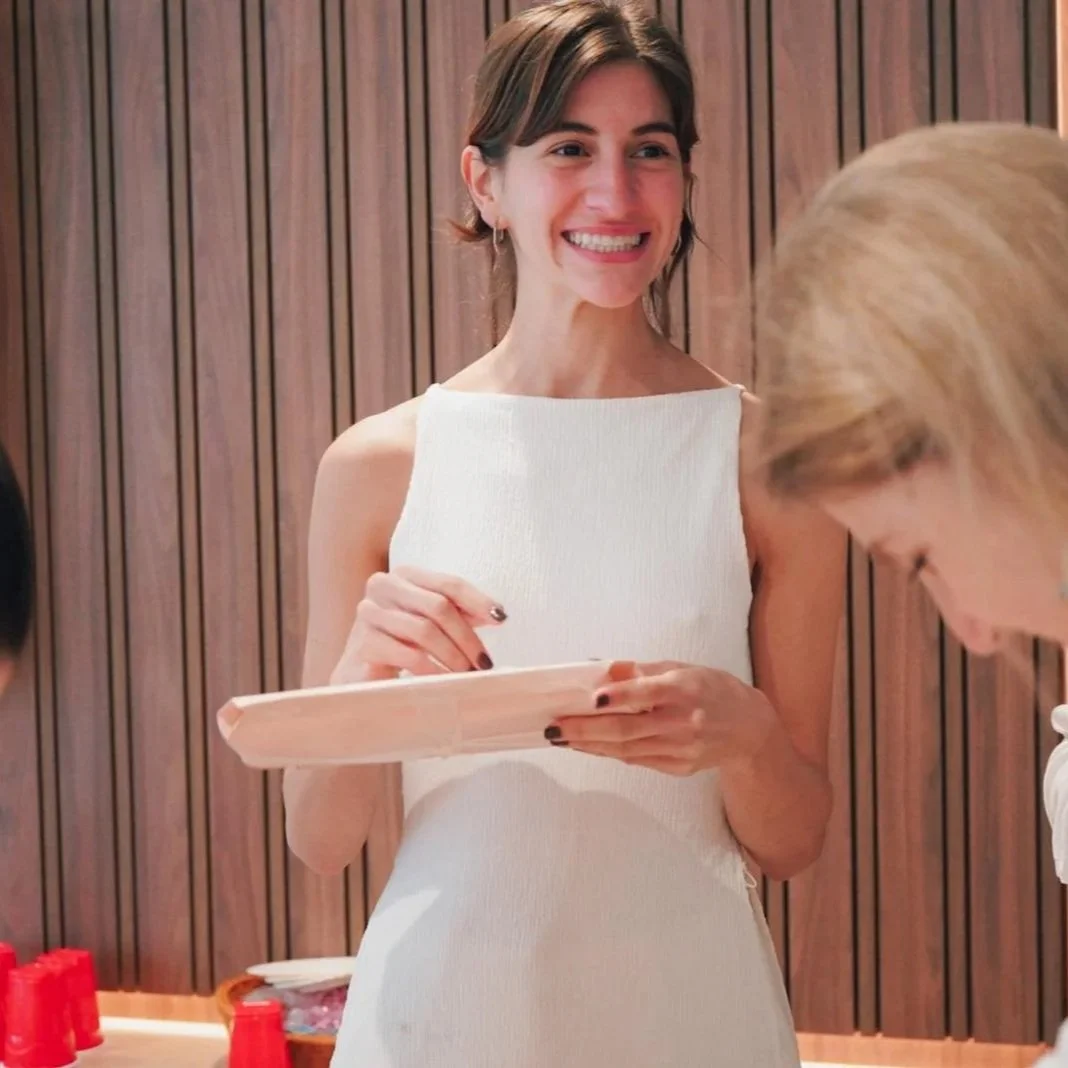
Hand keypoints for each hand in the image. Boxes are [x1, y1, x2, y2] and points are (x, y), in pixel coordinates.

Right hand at [332, 566, 505, 682]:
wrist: (360, 671)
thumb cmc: (401, 641)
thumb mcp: (432, 621)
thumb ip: (460, 612)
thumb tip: (497, 614)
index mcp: (404, 574)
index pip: (449, 583)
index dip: (478, 601)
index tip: (501, 619)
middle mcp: (384, 585)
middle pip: (438, 606)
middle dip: (467, 637)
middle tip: (484, 662)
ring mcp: (369, 612)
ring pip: (424, 631)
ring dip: (453, 656)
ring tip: (468, 674)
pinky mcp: (363, 643)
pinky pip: (408, 655)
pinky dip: (433, 670)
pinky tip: (445, 682)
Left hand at [548, 661, 776, 775]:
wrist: (748, 728)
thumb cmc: (711, 689)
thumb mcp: (681, 668)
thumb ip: (640, 671)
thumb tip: (600, 669)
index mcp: (685, 689)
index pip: (647, 694)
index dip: (618, 697)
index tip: (591, 699)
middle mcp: (684, 721)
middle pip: (628, 729)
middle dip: (586, 729)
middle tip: (555, 727)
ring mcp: (682, 749)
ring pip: (626, 749)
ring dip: (590, 744)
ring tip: (561, 738)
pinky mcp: (678, 767)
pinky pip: (636, 760)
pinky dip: (609, 752)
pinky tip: (588, 746)